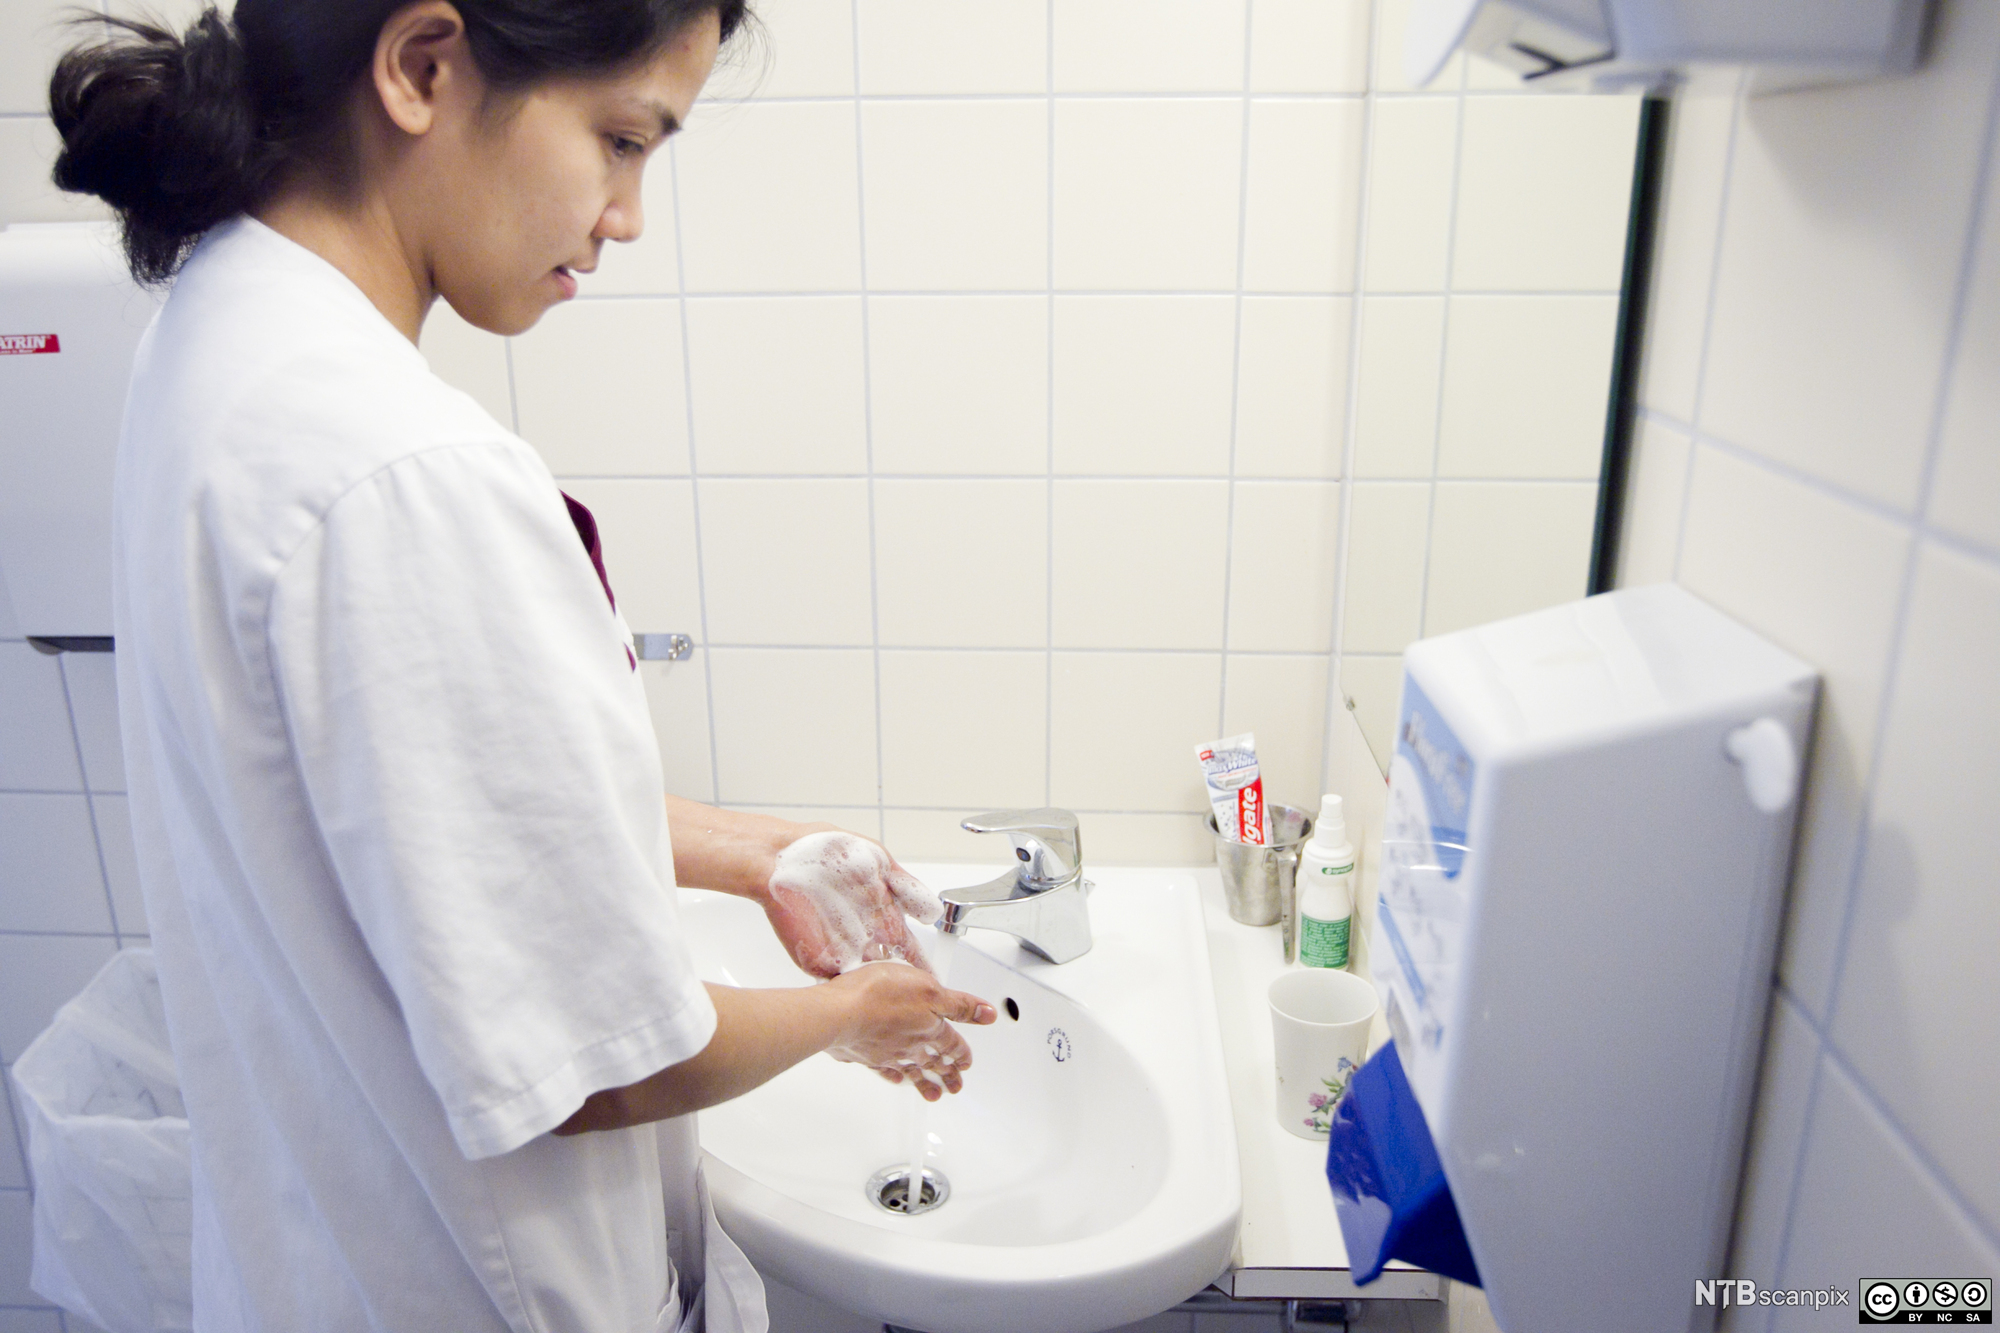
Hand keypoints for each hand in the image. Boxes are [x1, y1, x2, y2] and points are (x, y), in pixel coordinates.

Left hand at [764, 828, 944, 978]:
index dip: (919, 959)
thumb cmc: (824, 849)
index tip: (931, 974)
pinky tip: (863, 985)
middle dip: (902, 977)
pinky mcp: (814, 958)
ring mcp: (838, 947)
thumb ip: (906, 885)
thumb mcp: (877, 859)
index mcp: (879, 910)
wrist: (777, 855)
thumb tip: (932, 911)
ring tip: (892, 988)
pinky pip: (838, 980)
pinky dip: (851, 984)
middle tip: (914, 987)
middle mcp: (862, 931)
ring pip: (867, 975)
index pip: (905, 943)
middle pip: (889, 964)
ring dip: (879, 982)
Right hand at [824, 961, 995, 1099]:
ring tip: (933, 1095)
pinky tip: (893, 1077)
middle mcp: (909, 1045)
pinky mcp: (863, 1054)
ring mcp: (886, 1053)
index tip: (967, 1063)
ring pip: (911, 1071)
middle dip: (947, 1075)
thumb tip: (987, 1014)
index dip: (962, 1053)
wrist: (841, 1013)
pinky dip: (891, 1075)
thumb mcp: (930, 989)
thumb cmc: (881, 996)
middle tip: (955, 1087)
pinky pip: (882, 1069)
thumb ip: (959, 1003)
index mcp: (929, 1028)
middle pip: (934, 1063)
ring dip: (924, 1083)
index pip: (952, 1044)